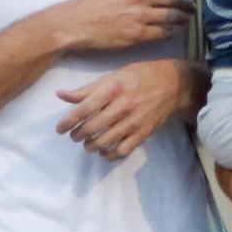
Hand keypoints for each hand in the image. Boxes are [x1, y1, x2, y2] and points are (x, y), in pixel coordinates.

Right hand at [49, 0, 191, 52]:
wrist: (75, 23)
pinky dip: (173, 32)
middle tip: (192, 10)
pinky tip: (174, 32)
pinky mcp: (138, 34)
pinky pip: (165, 33)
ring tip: (186, 21)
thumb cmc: (93, 4)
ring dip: (184, 19)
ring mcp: (140, 16)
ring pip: (174, 16)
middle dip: (188, 5)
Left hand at [54, 58, 187, 159]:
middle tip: (74, 136)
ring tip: (88, 144)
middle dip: (78, 135)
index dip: (68, 121)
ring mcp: (134, 122)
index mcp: (112, 90)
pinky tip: (105, 152)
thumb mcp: (111, 77)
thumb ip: (87, 89)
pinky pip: (123, 150)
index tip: (60, 129)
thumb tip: (61, 95)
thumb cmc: (138, 76)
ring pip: (106, 142)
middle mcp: (122, 107)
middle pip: (92, 128)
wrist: (171, 83)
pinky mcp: (143, 133)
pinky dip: (110, 155)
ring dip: (91, 146)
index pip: (83, 109)